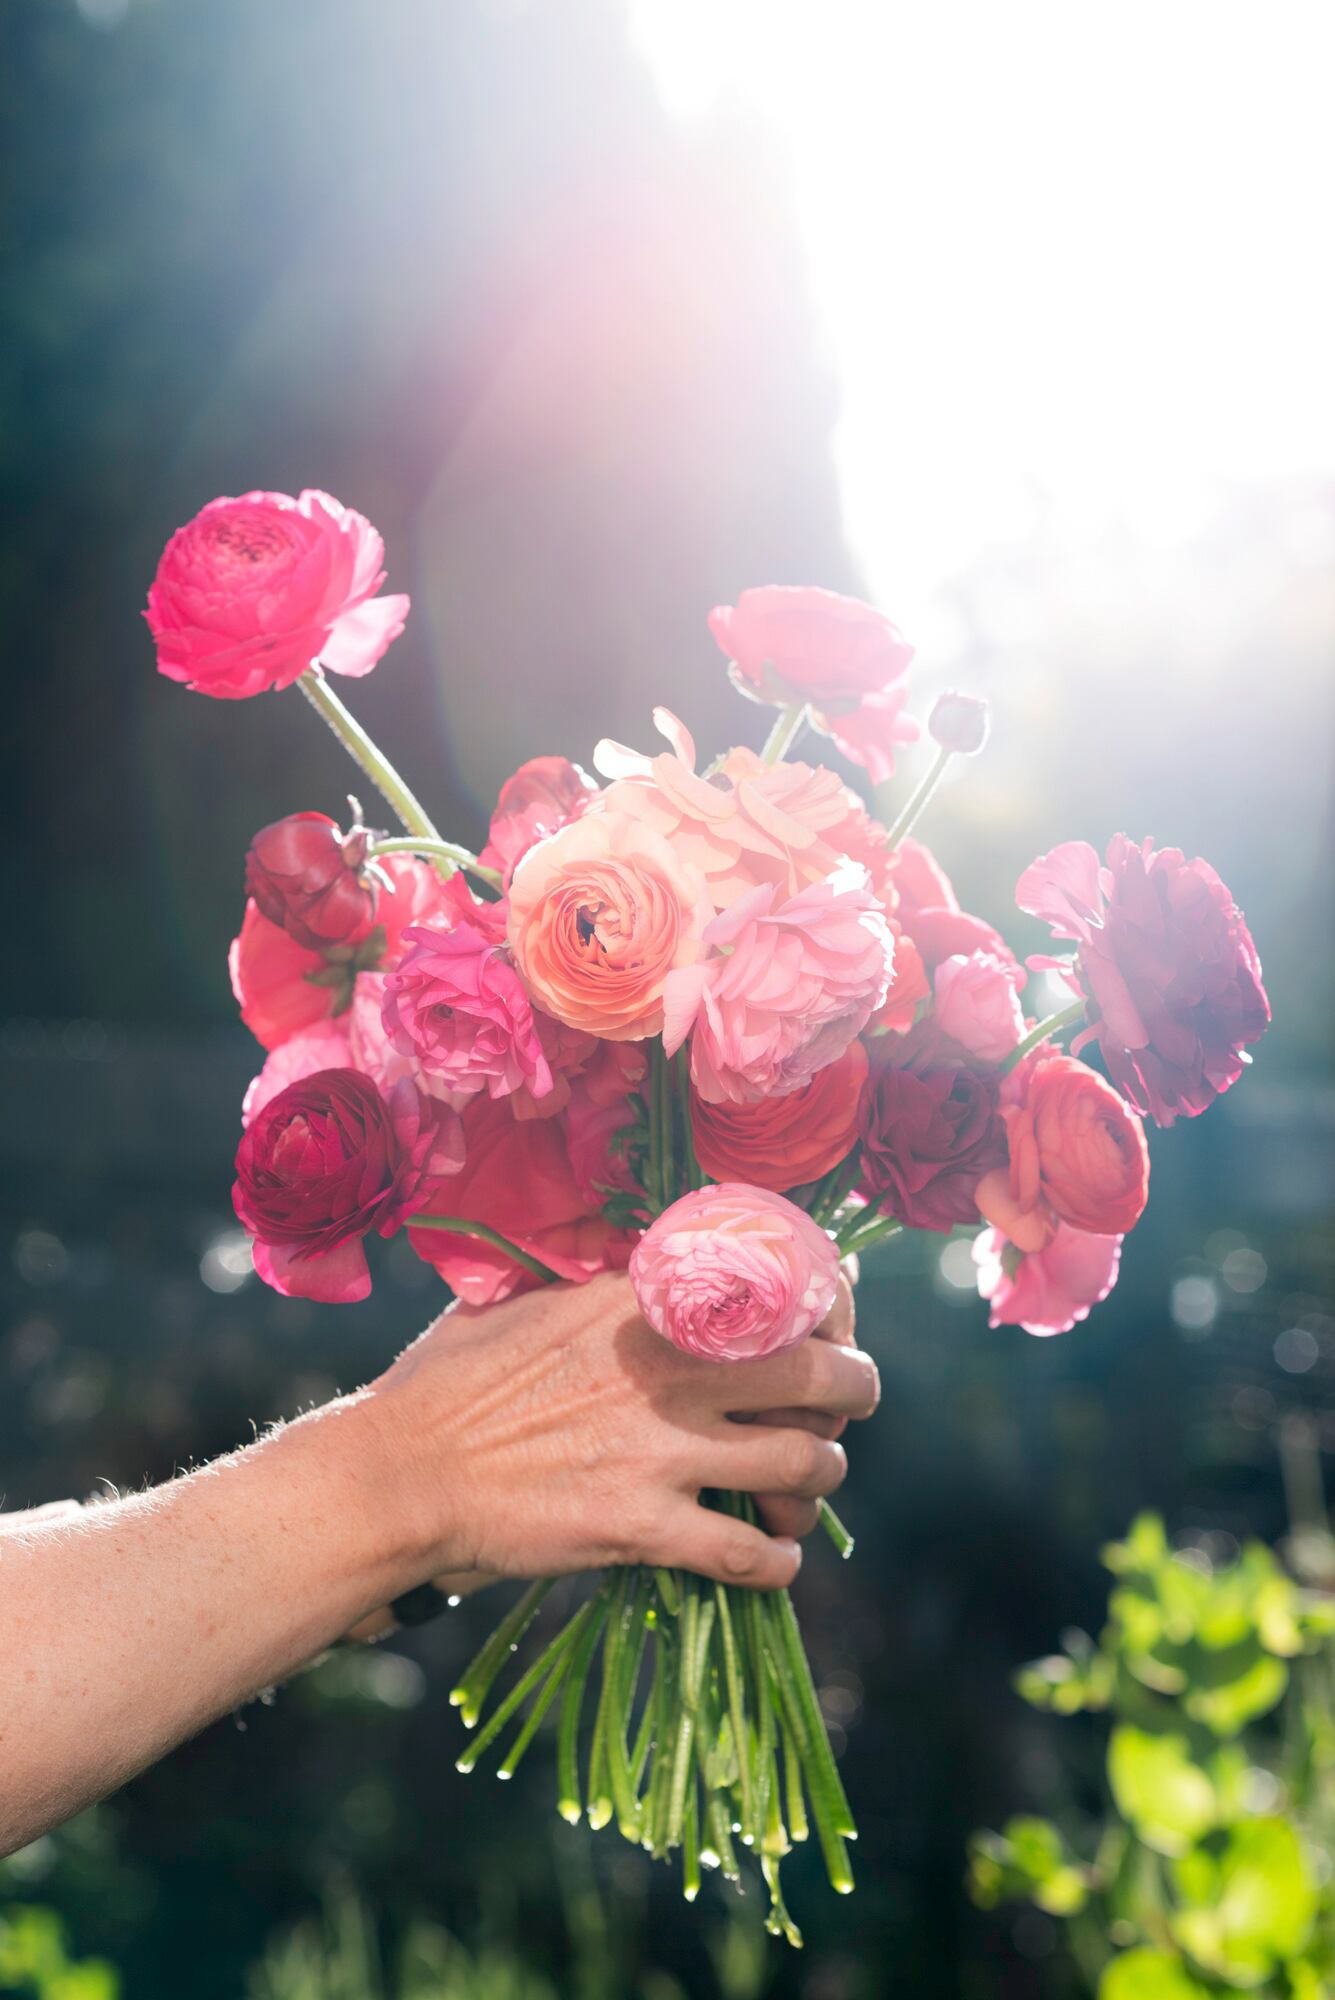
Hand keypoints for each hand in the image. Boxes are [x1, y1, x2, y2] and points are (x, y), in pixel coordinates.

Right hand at [361, 1270, 877, 1598]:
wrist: (401, 1473)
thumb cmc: (450, 1381)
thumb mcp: (522, 1296)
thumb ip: (592, 1274)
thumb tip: (631, 1251)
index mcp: (644, 1300)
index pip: (779, 1288)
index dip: (826, 1310)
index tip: (829, 1326)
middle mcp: (669, 1368)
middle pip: (820, 1374)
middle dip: (855, 1391)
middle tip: (850, 1406)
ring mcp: (660, 1449)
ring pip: (803, 1462)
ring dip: (822, 1476)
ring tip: (808, 1485)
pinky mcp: (642, 1526)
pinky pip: (749, 1552)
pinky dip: (778, 1562)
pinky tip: (776, 1560)